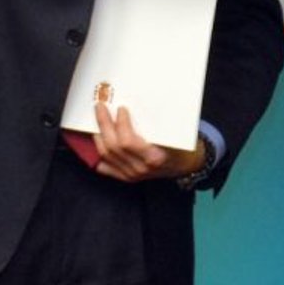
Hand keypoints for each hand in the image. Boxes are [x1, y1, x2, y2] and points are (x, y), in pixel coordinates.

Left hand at [91, 103, 207, 181]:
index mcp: (153, 157)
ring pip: (106, 156)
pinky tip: (98, 142)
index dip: (121, 124)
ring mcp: (131, 175)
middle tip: (100, 108)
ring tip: (97, 121)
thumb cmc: (182, 147)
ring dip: (99, 136)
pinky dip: (98, 154)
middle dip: (104, 125)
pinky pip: (105, 168)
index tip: (121, 108)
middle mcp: (140, 168)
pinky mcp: (126, 178)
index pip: (128, 141)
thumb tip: (135, 106)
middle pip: (113, 147)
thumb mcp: (174, 134)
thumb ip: (156, 125)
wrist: (186, 165)